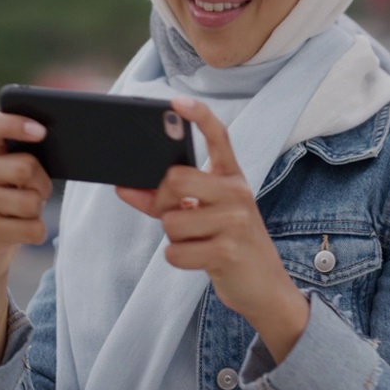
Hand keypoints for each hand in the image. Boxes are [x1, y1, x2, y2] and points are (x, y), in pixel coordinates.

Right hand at [0, 111, 53, 288]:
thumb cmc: (10, 207)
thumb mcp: (15, 180)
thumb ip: (29, 160)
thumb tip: (67, 149)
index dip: (14, 123)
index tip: (41, 132)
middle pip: (26, 167)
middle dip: (42, 185)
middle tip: (34, 194)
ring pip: (32, 202)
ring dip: (37, 212)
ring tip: (22, 215)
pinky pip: (33, 229)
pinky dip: (36, 233)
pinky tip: (20, 233)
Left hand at [116, 97, 309, 362]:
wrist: (265, 287)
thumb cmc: (227, 244)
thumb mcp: (202, 215)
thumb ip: (165, 199)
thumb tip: (123, 188)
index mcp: (233, 177)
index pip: (219, 136)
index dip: (198, 117)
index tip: (176, 102)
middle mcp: (237, 193)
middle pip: (175, 179)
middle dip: (164, 202)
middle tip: (177, 216)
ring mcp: (235, 222)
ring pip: (172, 221)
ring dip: (174, 238)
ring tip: (199, 243)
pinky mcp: (228, 252)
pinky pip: (175, 251)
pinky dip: (179, 259)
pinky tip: (200, 260)